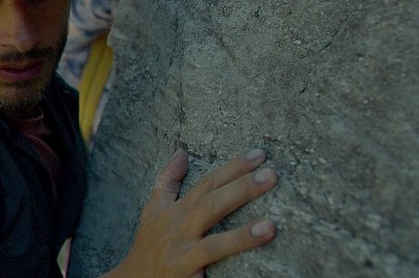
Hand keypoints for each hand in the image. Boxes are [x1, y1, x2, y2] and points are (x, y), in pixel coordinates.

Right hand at [108, 149, 277, 277]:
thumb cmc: (147, 245)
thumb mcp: (152, 210)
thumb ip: (166, 181)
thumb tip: (181, 153)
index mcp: (175, 211)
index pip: (207, 183)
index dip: (232, 168)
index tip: (258, 154)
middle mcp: (178, 229)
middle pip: (211, 205)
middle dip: (241, 189)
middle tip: (271, 174)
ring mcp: (181, 255)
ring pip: (213, 244)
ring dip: (242, 235)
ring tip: (271, 226)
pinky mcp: (184, 277)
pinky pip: (207, 271)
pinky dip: (226, 266)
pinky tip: (250, 261)